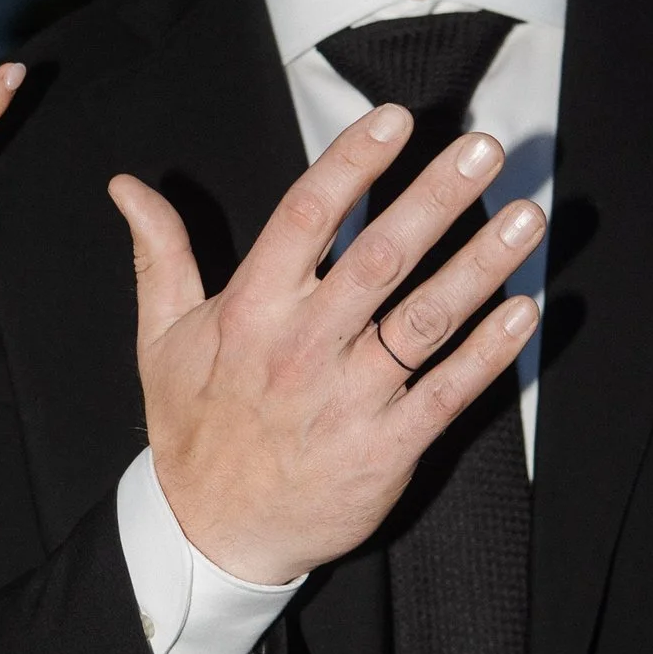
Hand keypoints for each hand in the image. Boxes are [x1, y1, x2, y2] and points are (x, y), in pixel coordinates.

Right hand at [109, 105, 543, 582]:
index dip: (352, 164)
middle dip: (437, 198)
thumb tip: (127, 187)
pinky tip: (524, 312)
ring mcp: (349, 398)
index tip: (396, 119)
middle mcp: (303, 346)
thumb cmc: (193, 427)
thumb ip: (160, 254)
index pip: (306, 217)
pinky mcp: (386, 447)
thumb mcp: (161, 337)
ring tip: (526, 217)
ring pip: (424, 318)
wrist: (212, 534)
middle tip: (484, 148)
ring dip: (481, 264)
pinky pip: (447, 391)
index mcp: (252, 309)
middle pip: (379, 256)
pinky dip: (488, 352)